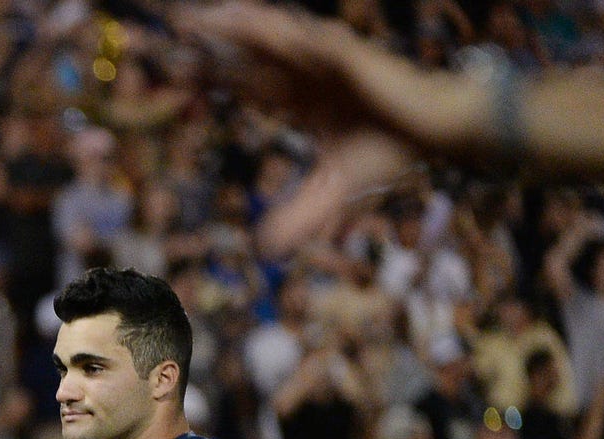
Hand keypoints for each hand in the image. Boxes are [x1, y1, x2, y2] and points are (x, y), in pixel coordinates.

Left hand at [177, 5, 443, 250]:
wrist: (439, 133)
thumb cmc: (391, 152)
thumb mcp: (332, 191)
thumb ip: (298, 217)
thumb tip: (264, 250)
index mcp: (299, 97)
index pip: (244, 82)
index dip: (210, 76)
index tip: (173, 76)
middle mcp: (305, 73)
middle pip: (244, 56)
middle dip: (206, 49)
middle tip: (164, 44)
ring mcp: (321, 59)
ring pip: (264, 38)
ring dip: (226, 28)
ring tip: (188, 24)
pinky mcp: (341, 53)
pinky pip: (294, 37)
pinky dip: (263, 29)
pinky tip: (232, 22)